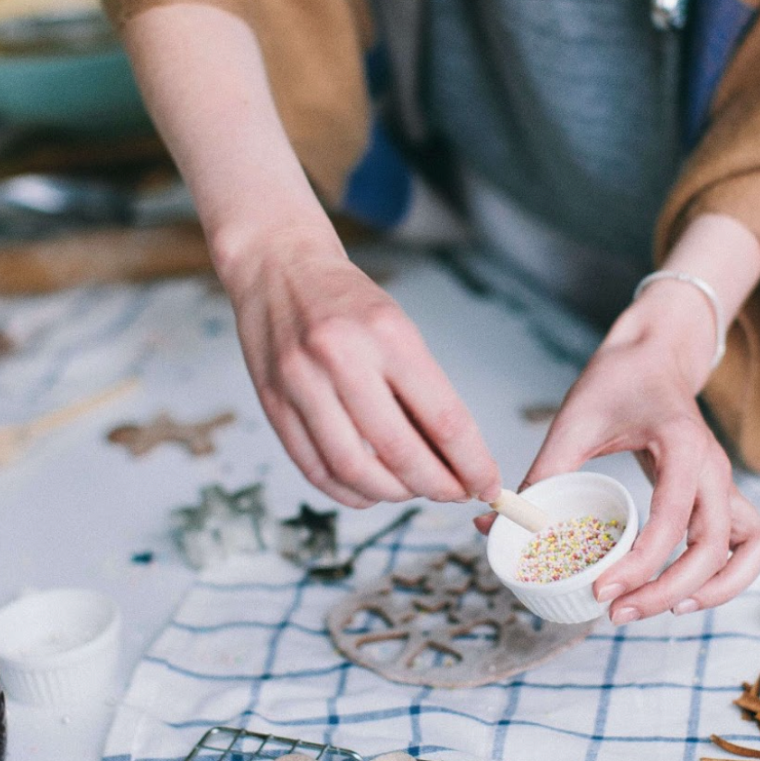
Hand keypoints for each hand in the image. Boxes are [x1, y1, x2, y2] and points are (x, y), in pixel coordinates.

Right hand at [223, 228, 500, 507]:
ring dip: (392, 494)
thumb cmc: (346, 300)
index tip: (487, 484)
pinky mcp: (272, 404)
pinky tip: (369, 490)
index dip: (471, 463)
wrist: (277, 266)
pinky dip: (348, 492)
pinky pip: (315, 469)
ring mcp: (300, 383)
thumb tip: (453, 460)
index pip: (443, 419)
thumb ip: (420, 391)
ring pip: (354, 470)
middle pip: (399, 452)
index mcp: (386, 335)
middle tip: (454, 493)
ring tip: (410, 491)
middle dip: (436, 486)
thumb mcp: (397, 328)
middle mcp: (341, 358)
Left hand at [490, 284, 759, 621]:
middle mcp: (714, 467)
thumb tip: (490, 523)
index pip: (671, 520)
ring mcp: (725, 482)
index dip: (638, 564)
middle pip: (712, 547)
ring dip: (713, 590)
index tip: (599, 590)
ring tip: (661, 610)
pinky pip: (751, 545)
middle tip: (616, 611)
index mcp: (682, 446)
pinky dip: (731, 575)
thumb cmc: (617, 382)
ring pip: (748, 550)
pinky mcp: (724, 494)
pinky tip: (688, 594)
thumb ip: (540, 475)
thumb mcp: (574, 422)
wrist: (655, 355)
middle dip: (666, 590)